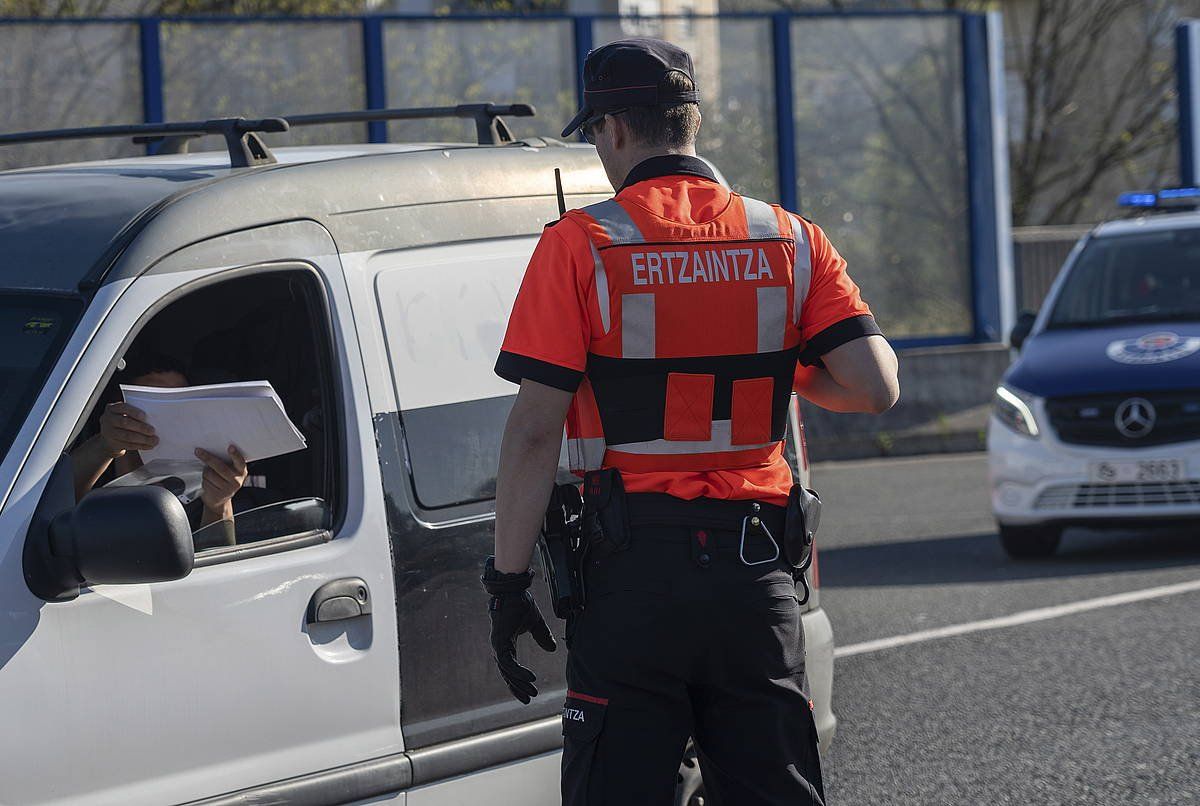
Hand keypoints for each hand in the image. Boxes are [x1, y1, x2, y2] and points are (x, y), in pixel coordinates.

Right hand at [98, 402, 156, 457]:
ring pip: (127, 436)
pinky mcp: (112, 444)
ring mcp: (108, 432)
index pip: (122, 407)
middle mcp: (108, 419)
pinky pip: (128, 445)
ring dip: (143, 439)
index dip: (134, 412)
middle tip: (153, 431)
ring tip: (155, 440)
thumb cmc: (122, 423)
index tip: (144, 416)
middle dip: (141, 427)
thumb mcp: (123, 415)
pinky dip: (141, 445)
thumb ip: (134, 415)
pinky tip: (149, 446)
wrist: (108, 439)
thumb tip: (154, 419)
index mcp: (112, 409)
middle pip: (125, 423)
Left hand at [195, 445, 247, 518]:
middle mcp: (236, 480)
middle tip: (199, 451)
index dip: (235, 455)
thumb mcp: (230, 471)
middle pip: (220, 467)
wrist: (220, 500)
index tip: (230, 447)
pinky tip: (208, 483)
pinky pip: (206, 482)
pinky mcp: (218, 494)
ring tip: (209, 475)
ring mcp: (227, 489)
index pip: (239, 462)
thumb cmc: (224, 480)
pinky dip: (204, 481)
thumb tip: (212, 451)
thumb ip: (226, 462)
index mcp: (241, 472)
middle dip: (208, 458)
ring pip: (210, 474)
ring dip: (205, 472)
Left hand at [487, 589, 556, 703]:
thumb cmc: (521, 605)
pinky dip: (518, 672)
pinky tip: (529, 678)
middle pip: (507, 674)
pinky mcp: (499, 643)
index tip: (528, 692)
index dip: (519, 681)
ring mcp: (498, 646)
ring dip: (519, 682)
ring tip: (531, 691)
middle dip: (518, 688)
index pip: (510, 668)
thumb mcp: (535, 624)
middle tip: (528, 699)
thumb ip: (542, 636)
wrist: (514, 592)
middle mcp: (500, 647)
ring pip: (507, 671)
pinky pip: (507, 663)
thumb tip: (551, 649)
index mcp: (507, 644)